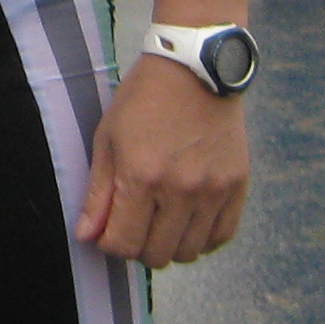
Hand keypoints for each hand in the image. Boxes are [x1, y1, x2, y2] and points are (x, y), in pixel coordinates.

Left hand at [77, 52, 249, 266]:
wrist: (195, 68)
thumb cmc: (143, 100)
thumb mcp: (108, 138)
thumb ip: (98, 193)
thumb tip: (87, 236)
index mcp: (141, 176)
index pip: (123, 244)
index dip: (109, 243)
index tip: (108, 229)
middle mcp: (180, 190)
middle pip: (157, 255)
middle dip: (138, 246)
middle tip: (135, 223)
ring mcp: (213, 190)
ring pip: (189, 253)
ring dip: (170, 244)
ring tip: (162, 219)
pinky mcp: (237, 186)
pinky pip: (221, 237)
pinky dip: (202, 237)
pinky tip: (189, 219)